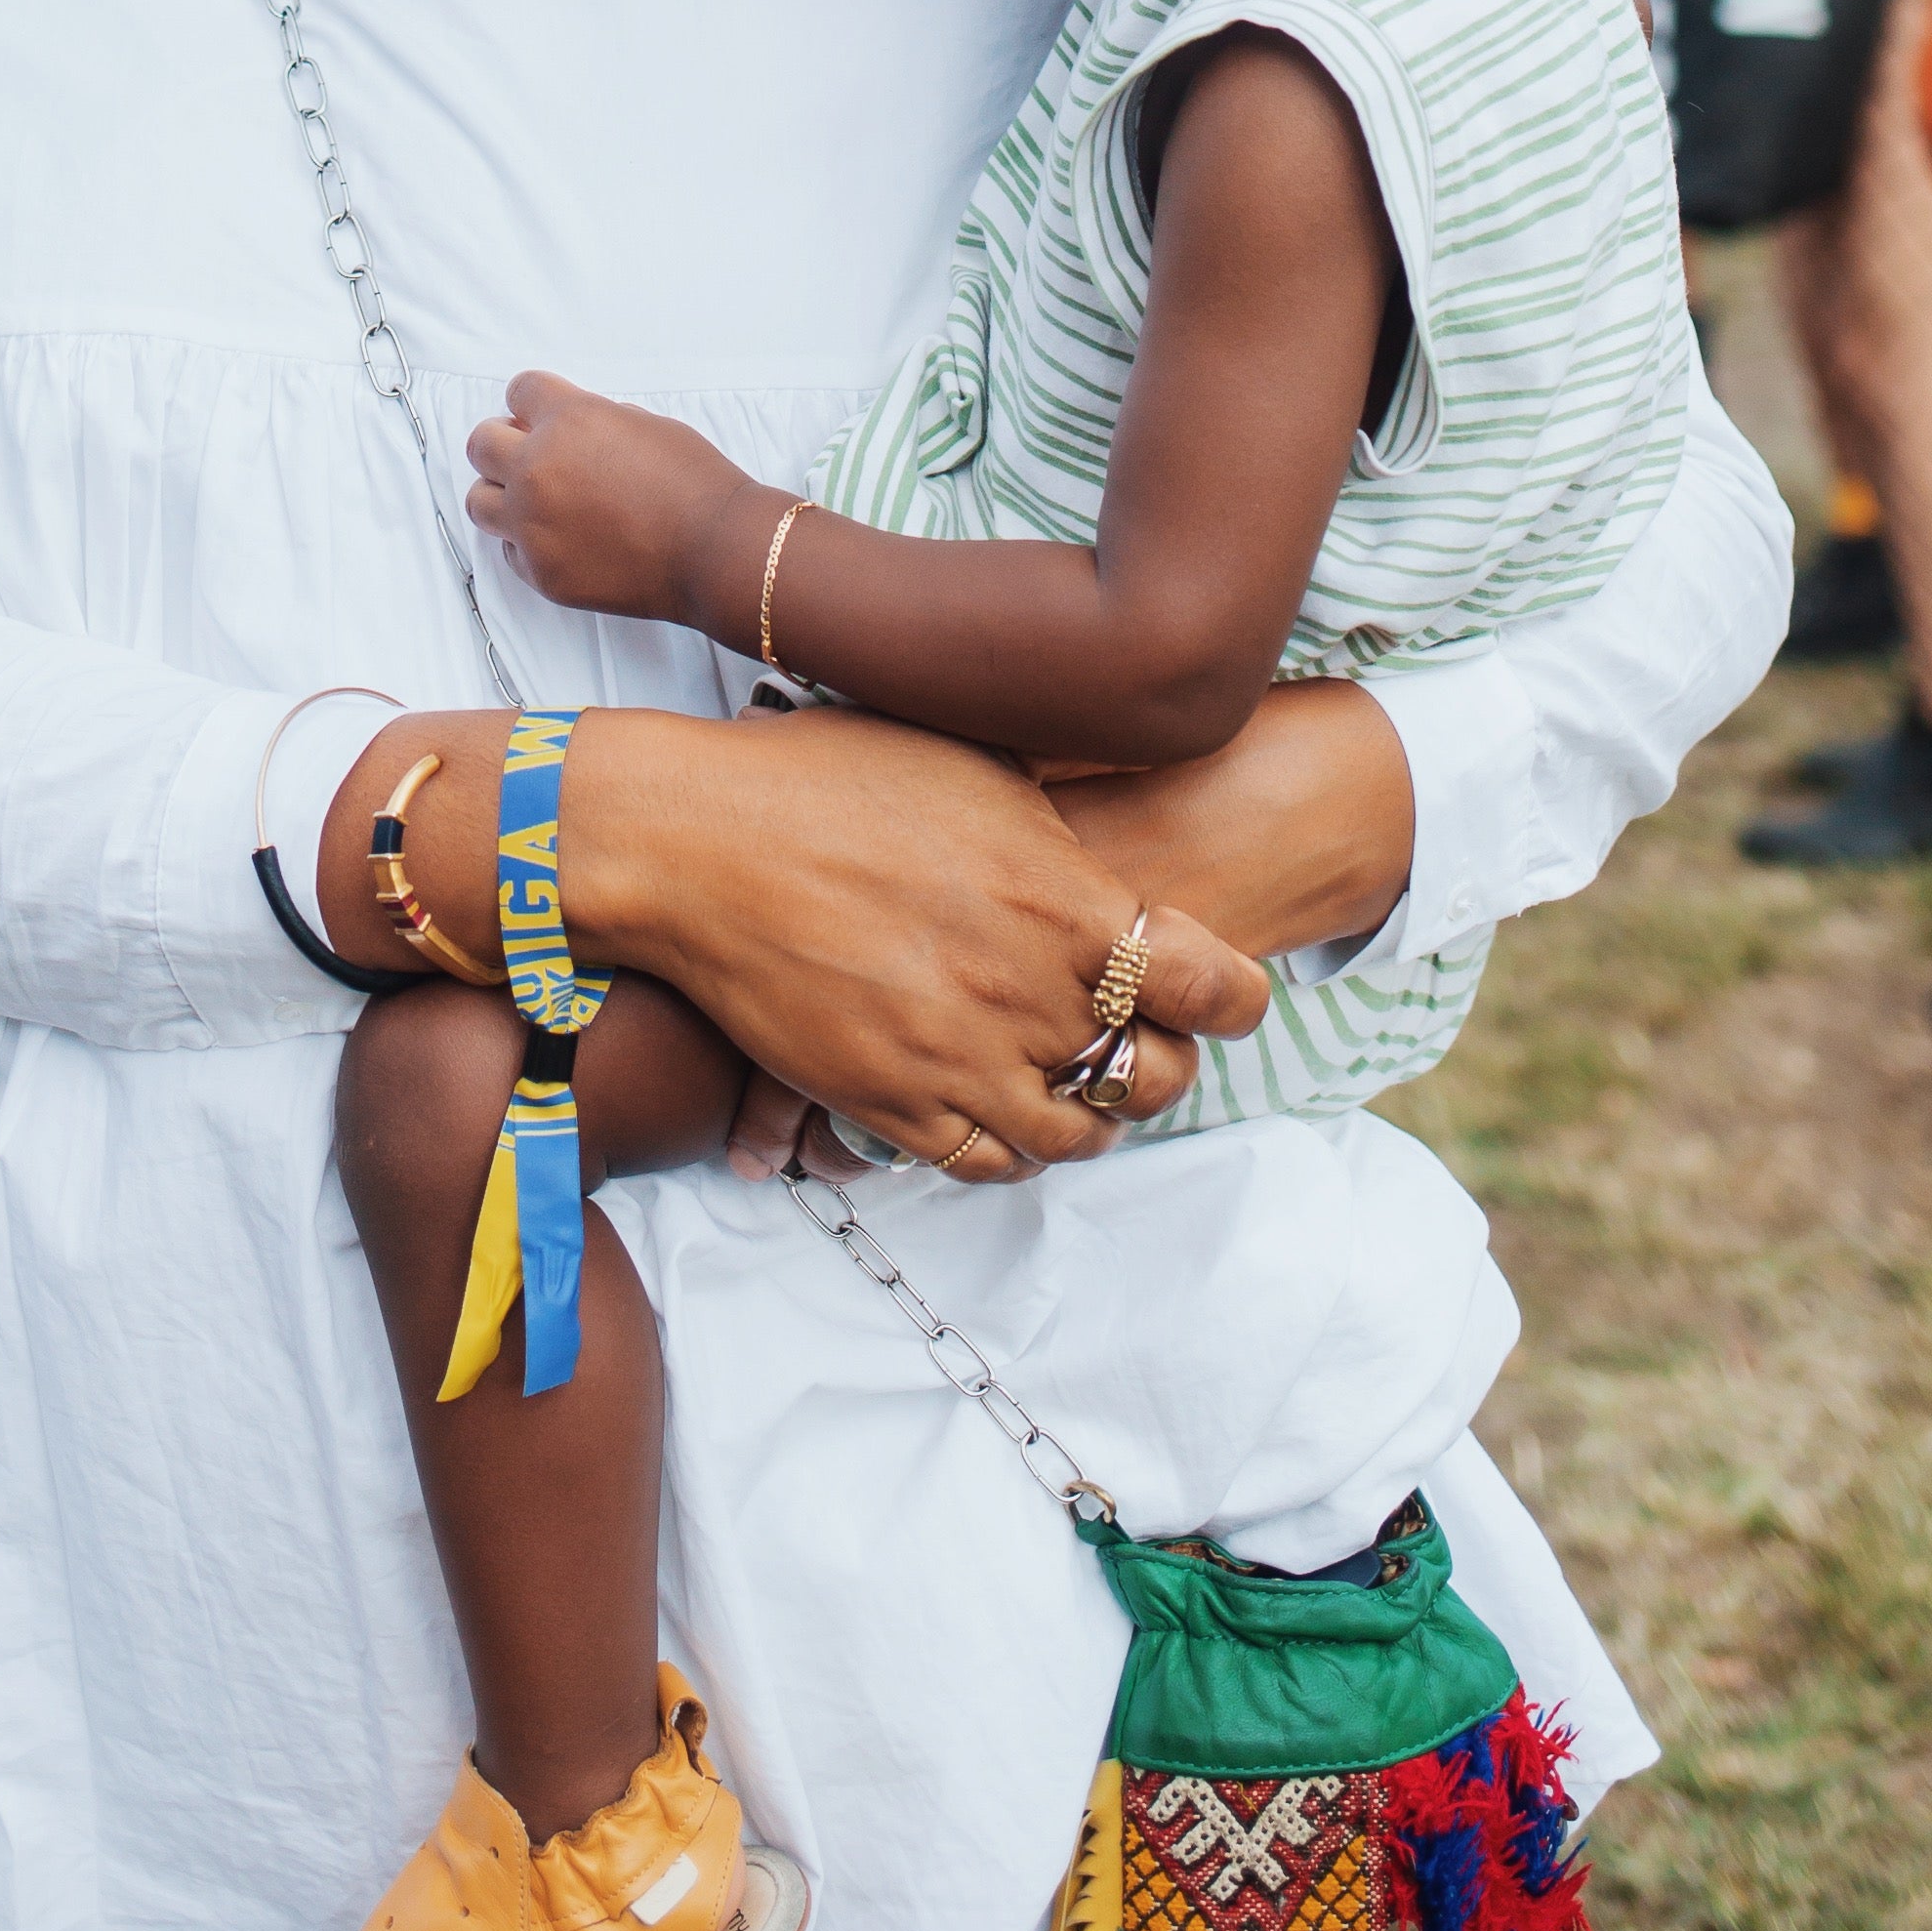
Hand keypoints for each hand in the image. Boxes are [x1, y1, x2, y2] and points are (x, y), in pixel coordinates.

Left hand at [468, 370, 770, 638]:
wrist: (714, 550)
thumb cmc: (694, 481)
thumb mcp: (644, 424)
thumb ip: (595, 421)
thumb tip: (570, 431)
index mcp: (567, 420)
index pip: (518, 391)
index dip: (532, 401)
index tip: (540, 414)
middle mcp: (537, 470)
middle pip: (481, 443)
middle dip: (503, 443)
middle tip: (529, 454)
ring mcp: (533, 525)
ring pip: (479, 501)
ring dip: (502, 494)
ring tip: (534, 501)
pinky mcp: (541, 572)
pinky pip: (511, 550)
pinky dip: (527, 542)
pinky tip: (561, 540)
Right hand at [566, 702, 1270, 1175]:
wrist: (696, 841)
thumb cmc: (825, 778)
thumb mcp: (974, 765)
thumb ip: (1058, 829)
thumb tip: (1111, 858)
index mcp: (1064, 898)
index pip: (1214, 985)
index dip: (1235, 998)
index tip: (1226, 994)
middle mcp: (1027, 990)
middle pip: (1158, 1073)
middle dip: (1165, 1060)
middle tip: (1141, 1037)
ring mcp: (958, 1057)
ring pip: (1079, 1134)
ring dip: (1092, 1113)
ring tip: (1073, 1081)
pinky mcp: (889, 1103)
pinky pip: (987, 1164)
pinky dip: (1012, 1146)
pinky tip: (999, 1106)